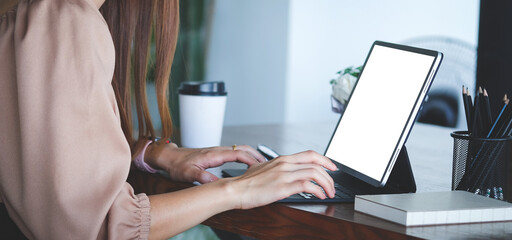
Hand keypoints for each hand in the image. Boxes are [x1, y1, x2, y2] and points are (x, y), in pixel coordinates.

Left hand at [145, 143, 265, 183]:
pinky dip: (244, 156)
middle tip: (268, 164)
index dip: (251, 159)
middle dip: (256, 155)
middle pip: (242, 148)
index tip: (260, 166)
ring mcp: (217, 151)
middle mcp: (217, 150)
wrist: (169, 157)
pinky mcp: (215, 154)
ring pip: (239, 149)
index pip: (237, 153)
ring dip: (251, 155)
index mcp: (214, 154)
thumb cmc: (177, 164)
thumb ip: (202, 177)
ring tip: (262, 164)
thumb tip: (216, 184)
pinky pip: (234, 152)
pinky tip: (247, 164)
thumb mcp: (188, 173)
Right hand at [227, 150, 336, 208]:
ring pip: (315, 173)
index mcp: (281, 159)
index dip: (324, 160)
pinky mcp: (283, 187)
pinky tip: (320, 196)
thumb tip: (280, 173)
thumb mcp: (261, 169)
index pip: (309, 154)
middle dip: (329, 174)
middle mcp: (284, 164)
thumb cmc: (245, 183)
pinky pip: (308, 185)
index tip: (331, 167)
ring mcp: (284, 174)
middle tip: (333, 184)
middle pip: (316, 162)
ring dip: (326, 184)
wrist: (234, 190)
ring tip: (329, 193)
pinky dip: (318, 190)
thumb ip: (273, 168)